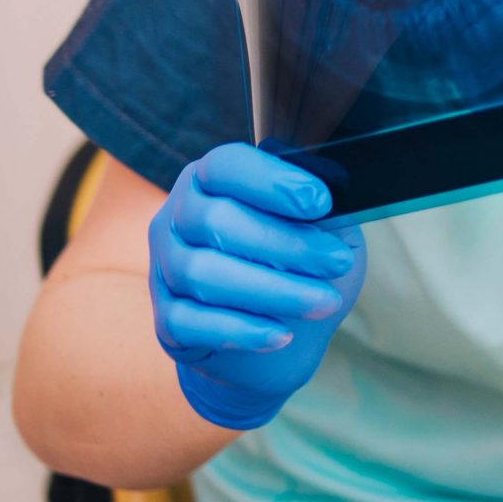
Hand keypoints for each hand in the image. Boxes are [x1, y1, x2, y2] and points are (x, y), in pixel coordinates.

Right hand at [147, 143, 365, 431]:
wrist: (284, 335)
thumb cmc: (304, 267)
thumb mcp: (326, 232)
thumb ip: (323, 212)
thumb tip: (331, 201)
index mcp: (212, 181)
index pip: (224, 165)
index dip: (270, 181)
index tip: (321, 202)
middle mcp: (177, 219)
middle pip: (213, 220)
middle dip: (285, 243)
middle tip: (338, 262)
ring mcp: (164, 270)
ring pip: (201, 274)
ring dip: (272, 290)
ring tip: (325, 302)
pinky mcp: (166, 322)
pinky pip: (190, 322)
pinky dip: (240, 329)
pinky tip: (281, 335)